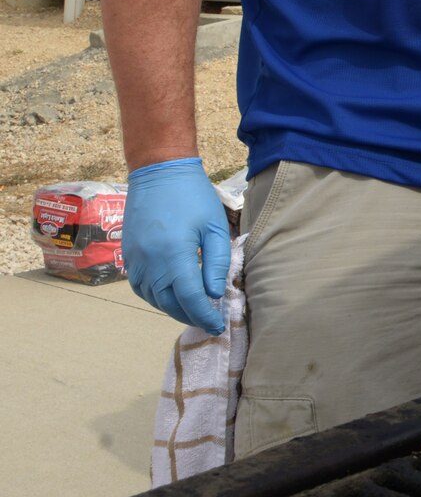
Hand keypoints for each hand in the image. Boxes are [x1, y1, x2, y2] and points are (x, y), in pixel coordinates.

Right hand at [123, 157, 229, 334]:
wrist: (158, 171)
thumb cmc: (193, 196)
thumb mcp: (214, 227)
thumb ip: (215, 262)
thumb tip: (215, 294)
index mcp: (173, 254)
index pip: (189, 297)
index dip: (204, 314)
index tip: (218, 325)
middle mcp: (148, 262)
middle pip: (169, 302)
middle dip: (190, 316)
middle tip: (209, 322)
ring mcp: (134, 259)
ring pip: (152, 298)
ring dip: (172, 309)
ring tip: (193, 311)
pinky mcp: (127, 254)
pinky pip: (139, 286)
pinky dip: (155, 297)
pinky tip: (171, 297)